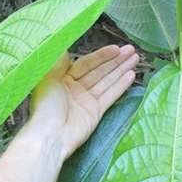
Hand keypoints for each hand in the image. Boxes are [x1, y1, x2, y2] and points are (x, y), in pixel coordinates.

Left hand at [23, 45, 138, 160]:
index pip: (87, 63)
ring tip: (135, 58)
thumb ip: (59, 62)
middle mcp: (77, 88)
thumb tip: (65, 45)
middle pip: (100, 71)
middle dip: (116, 60)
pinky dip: (121, 86)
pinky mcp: (96, 112)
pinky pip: (111, 95)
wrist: (50, 136)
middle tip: (131, 50)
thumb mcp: (47, 79)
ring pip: (108, 81)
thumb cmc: (45, 107)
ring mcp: (88, 100)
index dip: (102, 55)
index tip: (116, 48)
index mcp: (64, 79)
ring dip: (121, 69)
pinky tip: (131, 75)